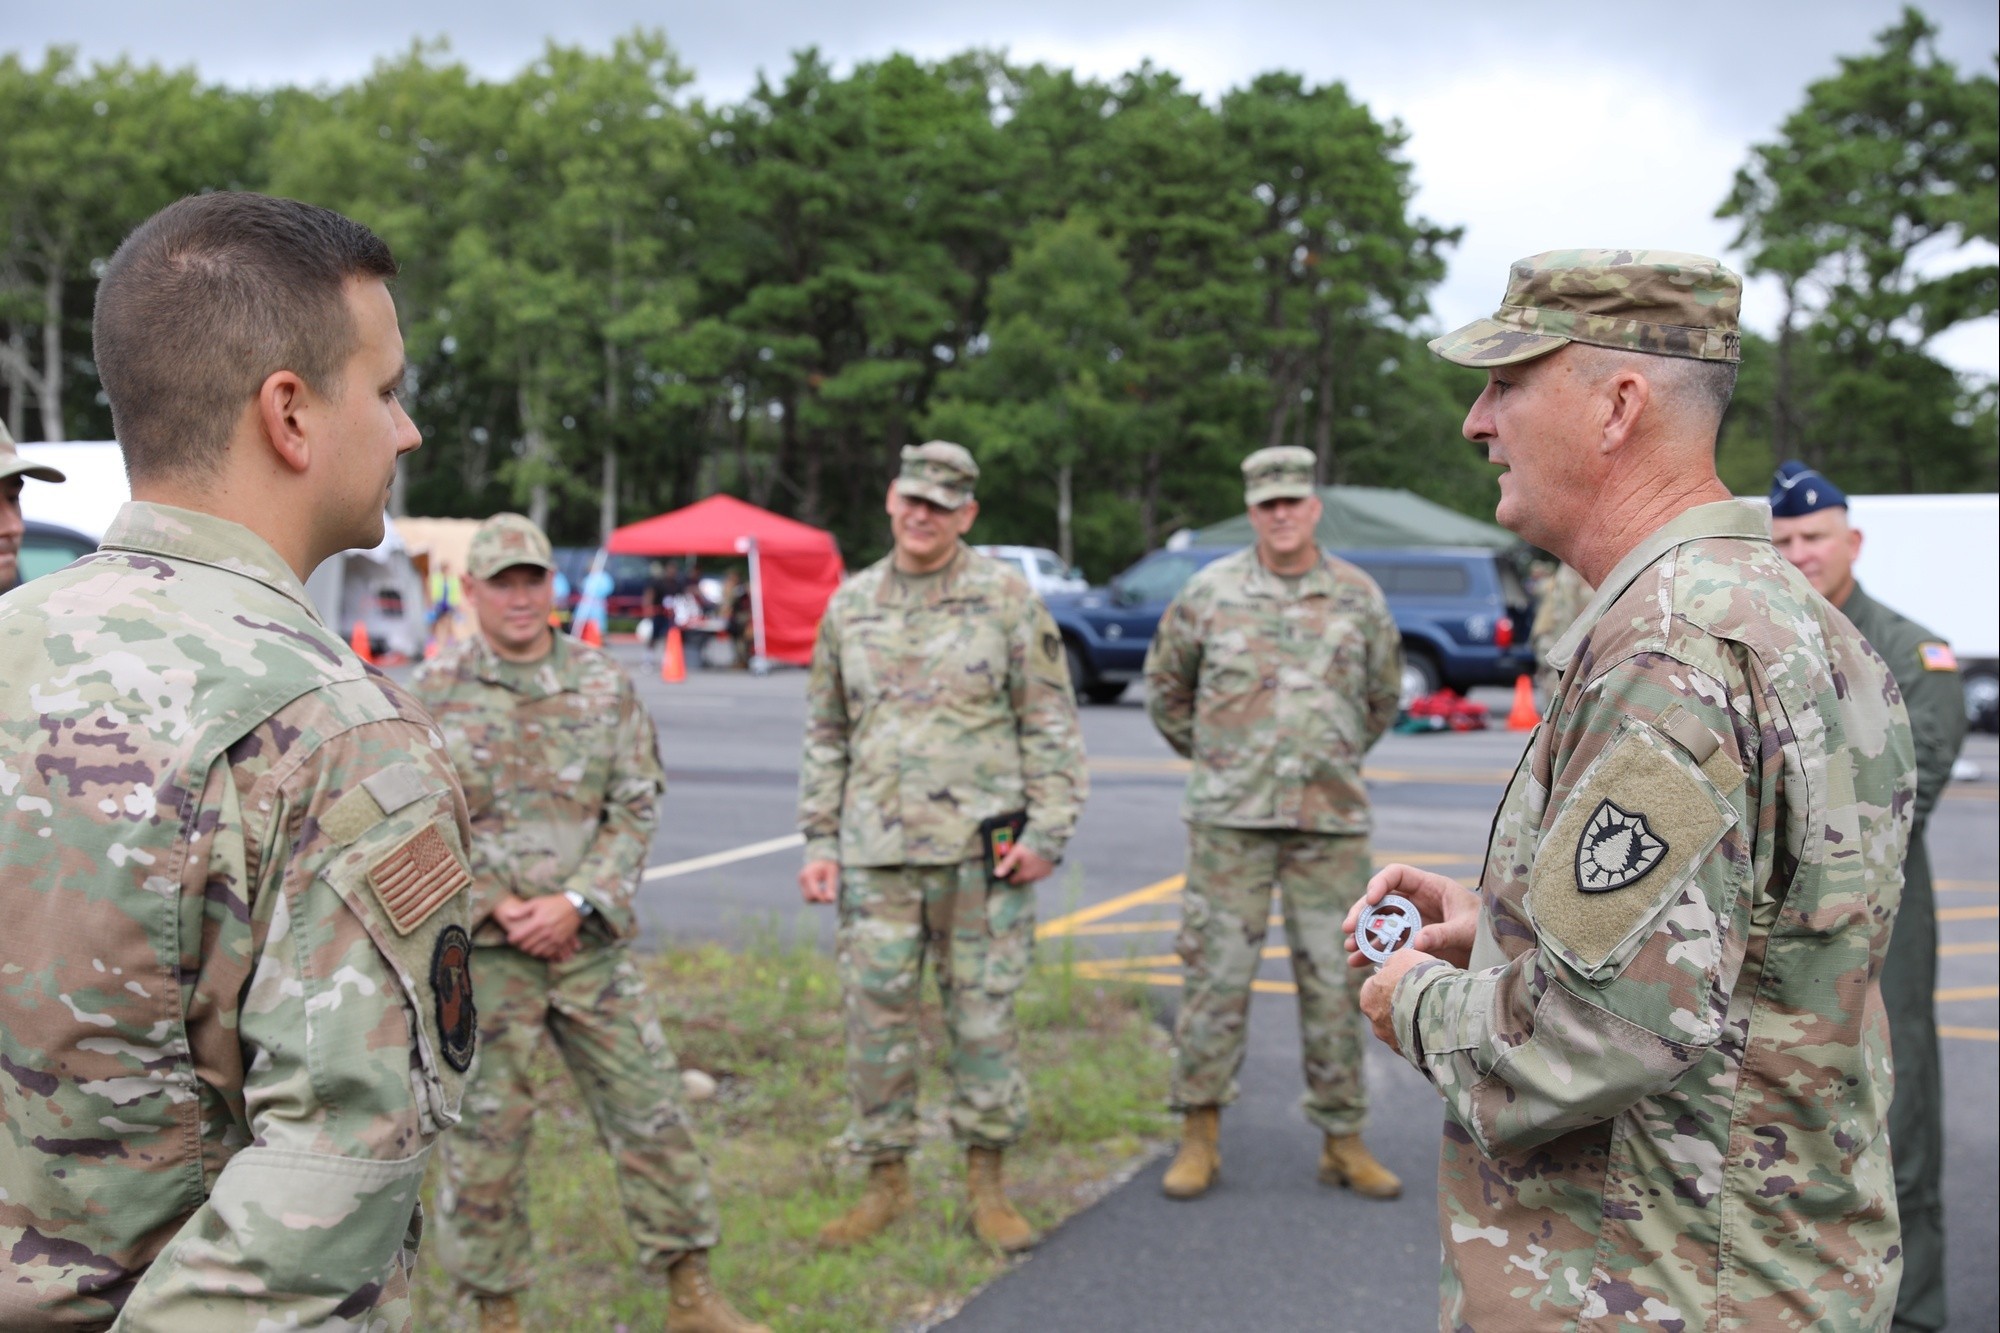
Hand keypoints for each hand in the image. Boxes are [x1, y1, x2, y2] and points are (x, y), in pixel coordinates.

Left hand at [496, 892, 581, 959]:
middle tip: (518, 943)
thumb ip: (521, 911)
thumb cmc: (553, 903)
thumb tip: (507, 915)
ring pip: (537, 951)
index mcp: (538, 921)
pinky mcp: (561, 942)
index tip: (510, 938)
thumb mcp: (536, 902)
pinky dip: (541, 953)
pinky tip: (539, 948)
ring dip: (530, 950)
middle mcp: (546, 931)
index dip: (512, 939)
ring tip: (528, 945)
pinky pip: (548, 953)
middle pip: (527, 945)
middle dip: (520, 945)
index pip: (520, 935)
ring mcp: (554, 938)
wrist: (574, 906)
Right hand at [800, 859, 840, 903]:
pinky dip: (815, 895)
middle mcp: (802, 879)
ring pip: (807, 898)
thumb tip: (831, 900)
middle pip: (808, 898)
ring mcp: (801, 881)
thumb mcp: (832, 874)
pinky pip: (807, 894)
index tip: (832, 899)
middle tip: (830, 895)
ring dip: (817, 899)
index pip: (814, 893)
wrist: (822, 855)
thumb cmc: (828, 863)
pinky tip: (822, 890)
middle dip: (819, 899)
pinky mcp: (802, 883)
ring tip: (826, 892)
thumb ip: (831, 887)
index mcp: (809, 875)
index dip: (823, 898)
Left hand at [993, 843, 1054, 885]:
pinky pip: (1041, 873)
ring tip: (1028, 862)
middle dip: (1020, 873)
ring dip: (1030, 872)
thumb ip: (1006, 864)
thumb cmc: (1030, 846)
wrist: (1048, 841)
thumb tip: (996, 874)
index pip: (1014, 881)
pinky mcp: (1049, 870)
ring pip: (1033, 876)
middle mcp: (1034, 877)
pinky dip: (1038, 870)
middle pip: (1023, 879)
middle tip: (1019, 864)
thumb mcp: (1015, 853)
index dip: (1010, 877)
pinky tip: (1037, 862)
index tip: (1008, 873)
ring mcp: (1043, 874)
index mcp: (1024, 875)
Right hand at [1343, 864, 1480, 971]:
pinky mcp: (1411, 941)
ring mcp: (1412, 922)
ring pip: (1379, 924)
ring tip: (1350, 950)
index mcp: (1429, 887)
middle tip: (1348, 929)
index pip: (1397, 874)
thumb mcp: (1468, 929)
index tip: (1371, 899)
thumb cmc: (1485, 929)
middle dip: (1362, 914)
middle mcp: (1416, 902)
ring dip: (1362, 935)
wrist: (1495, 949)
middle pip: (1380, 901)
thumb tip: (1418, 941)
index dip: (1380, 883)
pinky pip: (1387, 944)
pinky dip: (1372, 953)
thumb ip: (1444, 933)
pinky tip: (1358, 963)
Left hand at [1358, 947, 1433, 1052]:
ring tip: (1434, 1013)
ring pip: (1401, 1029)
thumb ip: (1393, 964)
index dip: (1391, 982)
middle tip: (1422, 997)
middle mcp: (1375, 1022)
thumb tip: (1391, 967)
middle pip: (1386, 1011)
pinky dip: (1423, 1036)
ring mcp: (1392, 1041)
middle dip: (1401, 1005)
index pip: (1374, 989)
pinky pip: (1415, 1042)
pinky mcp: (1409, 1053)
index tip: (1406, 979)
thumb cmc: (1417, 978)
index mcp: (1367, 998)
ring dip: (1413, 1022)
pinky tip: (1437, 1027)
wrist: (1437, 1005)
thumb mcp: (1402, 957)